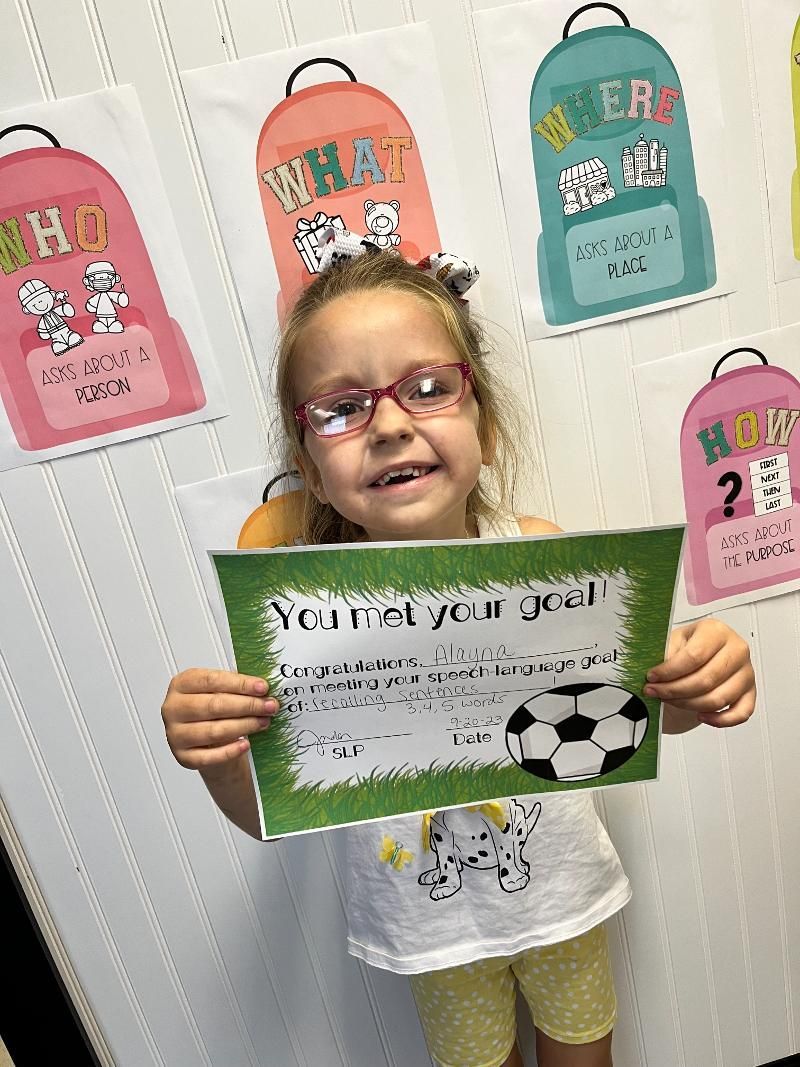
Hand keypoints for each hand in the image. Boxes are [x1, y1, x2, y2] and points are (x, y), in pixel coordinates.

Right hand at [162, 668, 277, 768]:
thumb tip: (262, 689)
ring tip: (263, 722)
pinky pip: (209, 757)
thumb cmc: (213, 710)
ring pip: (213, 731)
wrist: (205, 740)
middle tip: (269, 706)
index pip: (212, 681)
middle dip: (247, 705)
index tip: (263, 688)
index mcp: (181, 684)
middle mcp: (173, 708)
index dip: (240, 684)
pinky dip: (230, 751)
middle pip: (213, 706)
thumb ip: (237, 687)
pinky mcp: (183, 757)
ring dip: (244, 726)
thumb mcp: (220, 691)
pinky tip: (246, 744)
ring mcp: (176, 734)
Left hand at [643, 619, 755, 728]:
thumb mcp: (671, 643)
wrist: (697, 659)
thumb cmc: (685, 649)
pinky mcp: (750, 693)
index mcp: (716, 631)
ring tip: (671, 701)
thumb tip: (655, 675)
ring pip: (719, 699)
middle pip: (706, 679)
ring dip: (690, 705)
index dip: (670, 671)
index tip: (652, 678)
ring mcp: (746, 672)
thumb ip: (665, 656)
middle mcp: (736, 649)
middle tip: (656, 692)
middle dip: (675, 690)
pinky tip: (701, 716)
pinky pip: (740, 713)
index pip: (694, 656)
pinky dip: (720, 720)